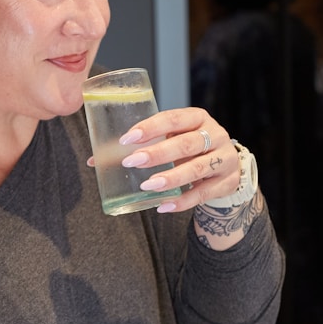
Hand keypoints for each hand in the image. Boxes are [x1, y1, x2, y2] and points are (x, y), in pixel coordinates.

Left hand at [118, 106, 239, 212]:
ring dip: (171, 178)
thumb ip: (140, 147)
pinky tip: (163, 205)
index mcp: (197, 118)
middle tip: (132, 162)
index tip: (127, 139)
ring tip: (148, 186)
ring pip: (197, 169)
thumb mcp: (171, 140)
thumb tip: (94, 160)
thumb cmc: (189, 150)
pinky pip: (203, 194)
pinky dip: (182, 201)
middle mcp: (215, 135)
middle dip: (158, 153)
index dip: (150, 127)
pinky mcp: (227, 183)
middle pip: (186, 144)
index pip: (173, 118)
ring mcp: (225, 159)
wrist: (224, 168)